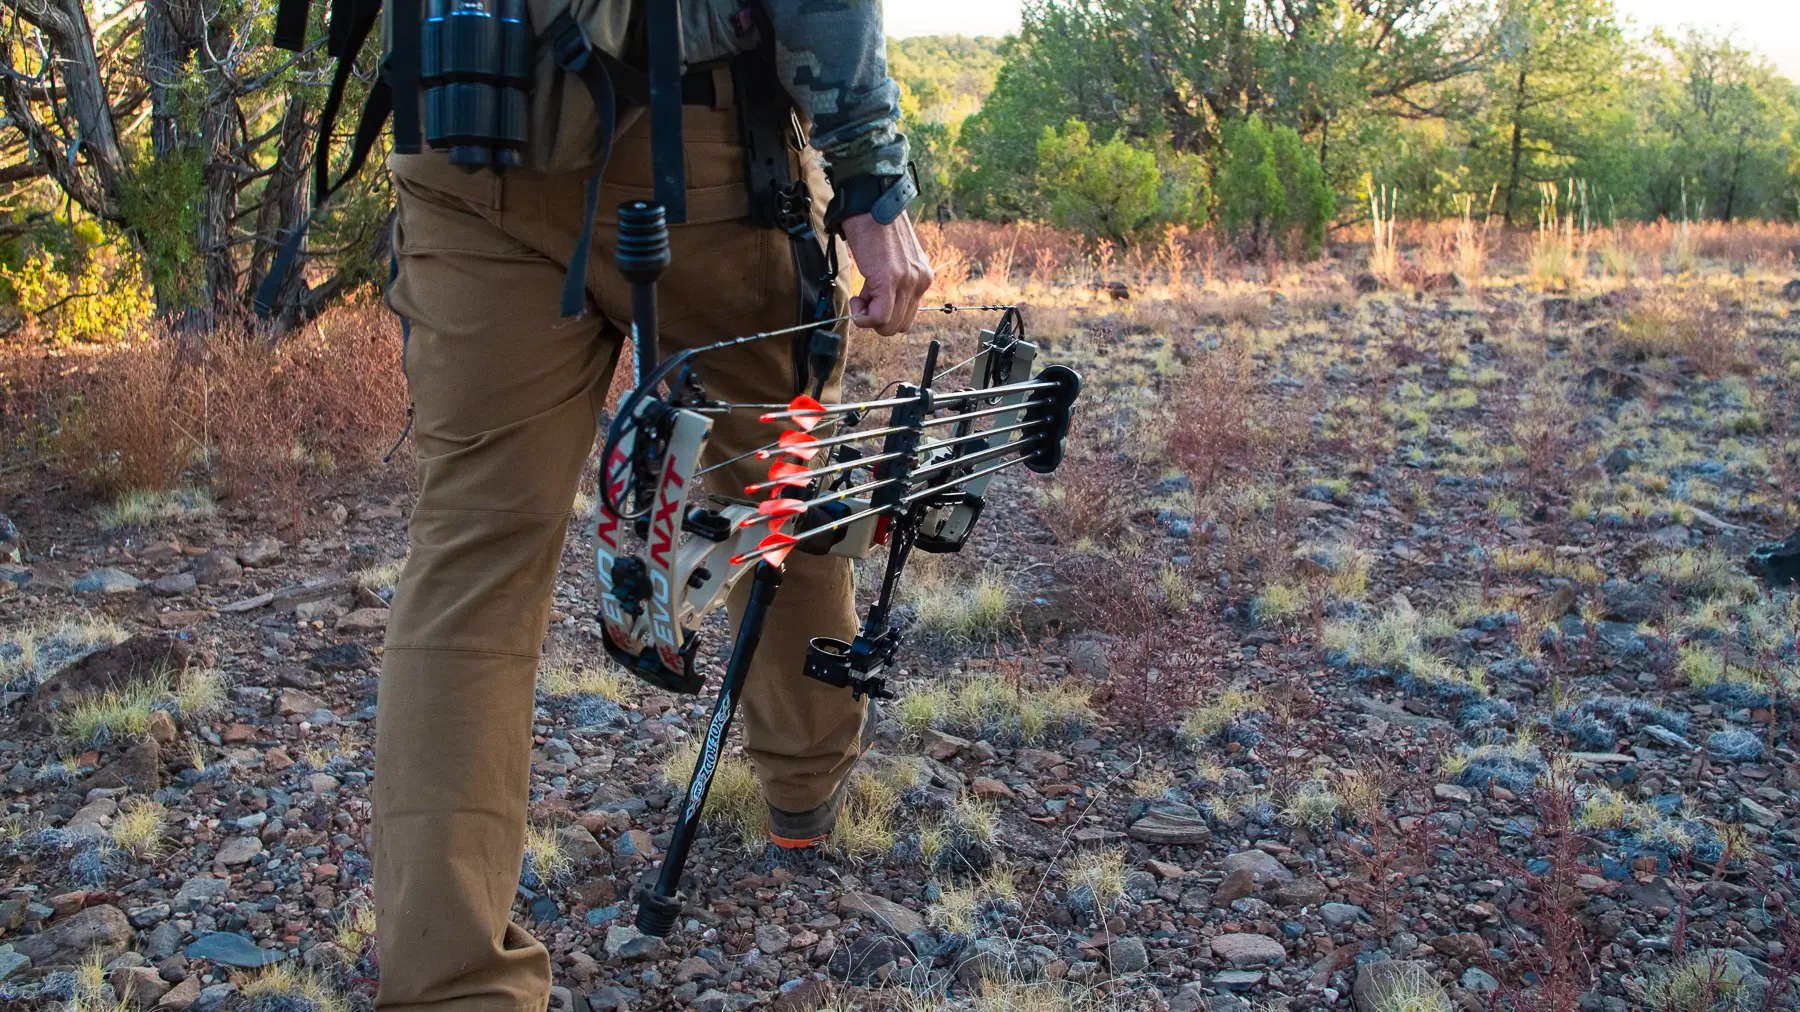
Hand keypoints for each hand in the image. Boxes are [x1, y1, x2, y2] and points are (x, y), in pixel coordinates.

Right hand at [840, 211, 932, 335]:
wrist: (869, 203)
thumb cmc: (875, 226)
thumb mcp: (893, 258)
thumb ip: (893, 281)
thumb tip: (876, 302)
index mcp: (923, 275)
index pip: (907, 315)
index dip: (885, 314)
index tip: (870, 298)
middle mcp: (921, 280)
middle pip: (900, 325)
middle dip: (877, 319)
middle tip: (863, 298)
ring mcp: (908, 281)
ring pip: (889, 326)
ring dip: (869, 318)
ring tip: (860, 295)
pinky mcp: (890, 280)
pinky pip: (880, 317)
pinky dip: (864, 317)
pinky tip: (856, 300)